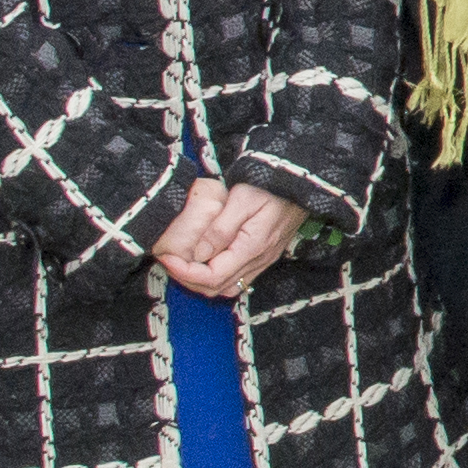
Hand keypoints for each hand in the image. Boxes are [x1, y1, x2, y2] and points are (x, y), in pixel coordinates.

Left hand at [153, 177, 307, 297]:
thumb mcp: (242, 199)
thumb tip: (197, 254)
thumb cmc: (271, 184)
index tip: (166, 257)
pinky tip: (207, 261)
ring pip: (228, 286)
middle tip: (169, 262)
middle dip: (188, 279)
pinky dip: (218, 276)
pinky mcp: (266, 255)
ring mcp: (264, 260)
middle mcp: (258, 260)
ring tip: (184, 264)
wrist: (301, 180)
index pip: (211, 276)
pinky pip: (239, 278)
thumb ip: (220, 229)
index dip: (184, 272)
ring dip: (202, 281)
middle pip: (217, 287)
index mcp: (251, 248)